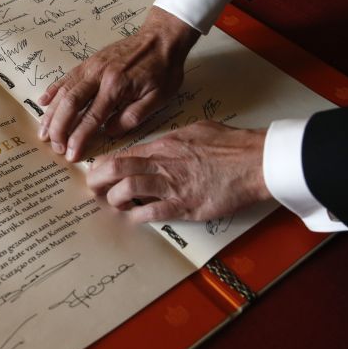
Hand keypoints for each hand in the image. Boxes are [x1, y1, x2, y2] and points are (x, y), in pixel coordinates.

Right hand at [37, 6, 199, 161]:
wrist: (162, 37)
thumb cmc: (163, 69)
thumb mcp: (158, 97)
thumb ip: (133, 116)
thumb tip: (109, 131)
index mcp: (116, 86)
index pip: (92, 117)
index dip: (79, 138)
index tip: (71, 154)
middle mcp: (98, 75)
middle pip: (70, 104)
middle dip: (59, 128)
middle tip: (55, 147)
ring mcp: (91, 66)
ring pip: (64, 91)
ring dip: (51, 114)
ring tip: (43, 132)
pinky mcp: (89, 62)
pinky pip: (66, 77)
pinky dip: (53, 90)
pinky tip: (43, 103)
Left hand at [86, 121, 271, 222]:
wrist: (255, 161)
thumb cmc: (230, 145)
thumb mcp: (195, 131)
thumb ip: (173, 140)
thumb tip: (159, 145)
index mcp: (164, 145)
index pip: (123, 153)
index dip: (103, 163)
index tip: (95, 170)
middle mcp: (163, 164)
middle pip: (116, 169)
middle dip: (97, 180)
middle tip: (92, 188)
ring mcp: (172, 186)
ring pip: (127, 190)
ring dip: (114, 199)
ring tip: (113, 203)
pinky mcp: (184, 206)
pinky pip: (151, 213)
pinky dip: (137, 216)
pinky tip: (135, 217)